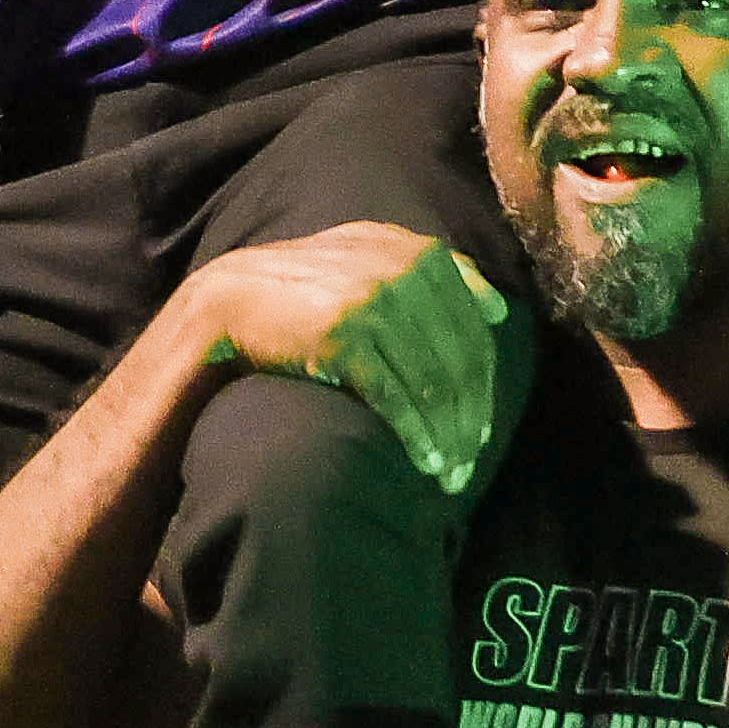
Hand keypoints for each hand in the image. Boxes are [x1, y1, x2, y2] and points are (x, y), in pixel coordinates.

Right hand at [177, 221, 507, 493]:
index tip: (483, 428)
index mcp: (415, 253)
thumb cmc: (307, 287)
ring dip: (448, 436)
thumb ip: (433, 272)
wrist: (231, 297)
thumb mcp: (371, 257)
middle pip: (459, 359)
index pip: (472, 329)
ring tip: (451, 473)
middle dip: (470, 419)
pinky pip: (396, 395)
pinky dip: (417, 435)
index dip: (485, 385)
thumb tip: (497, 309)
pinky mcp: (344, 335)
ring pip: (433, 382)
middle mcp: (401, 271)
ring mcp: (373, 302)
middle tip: (470, 462)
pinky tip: (425, 462)